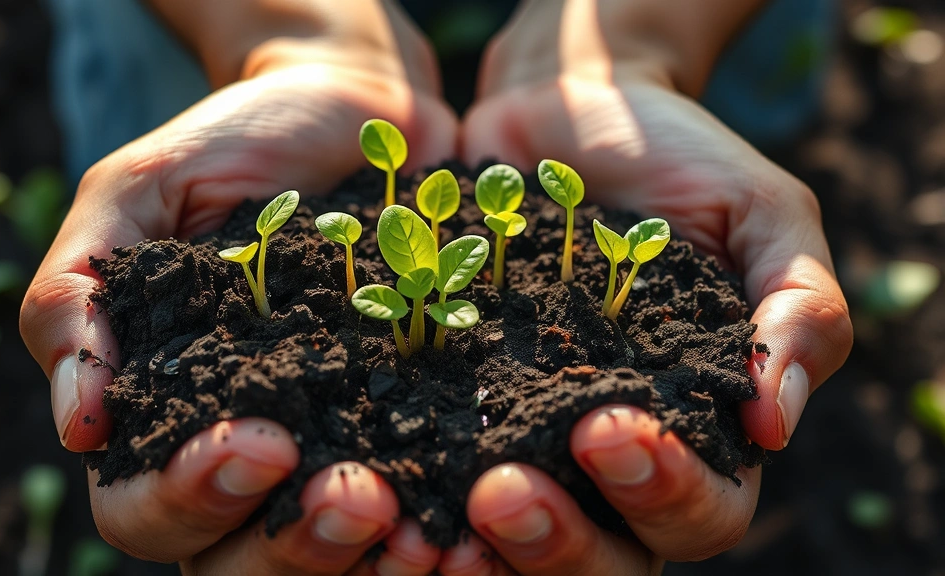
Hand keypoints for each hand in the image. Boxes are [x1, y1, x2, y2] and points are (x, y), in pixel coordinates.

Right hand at [20, 3, 453, 570]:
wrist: (355, 108)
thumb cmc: (233, 144)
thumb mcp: (137, 191)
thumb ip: (80, 293)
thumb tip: (81, 426)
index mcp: (169, 414)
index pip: (146, 509)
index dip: (190, 500)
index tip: (258, 444)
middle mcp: (255, 453)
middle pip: (242, 566)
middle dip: (296, 548)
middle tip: (358, 499)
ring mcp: (341, 446)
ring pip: (335, 559)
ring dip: (373, 563)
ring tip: (424, 537)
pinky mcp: (421, 427)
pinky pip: (429, 508)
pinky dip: (451, 535)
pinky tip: (477, 532)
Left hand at [446, 0, 852, 571]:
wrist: (568, 110)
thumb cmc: (681, 160)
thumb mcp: (761, 214)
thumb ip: (799, 310)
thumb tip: (776, 426)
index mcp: (698, 430)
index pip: (702, 510)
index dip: (663, 492)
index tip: (607, 424)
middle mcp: (607, 458)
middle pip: (604, 559)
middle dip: (558, 543)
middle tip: (503, 492)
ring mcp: (523, 435)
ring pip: (511, 546)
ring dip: (478, 552)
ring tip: (435, 524)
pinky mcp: (450, 404)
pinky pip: (429, 475)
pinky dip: (407, 496)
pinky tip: (374, 486)